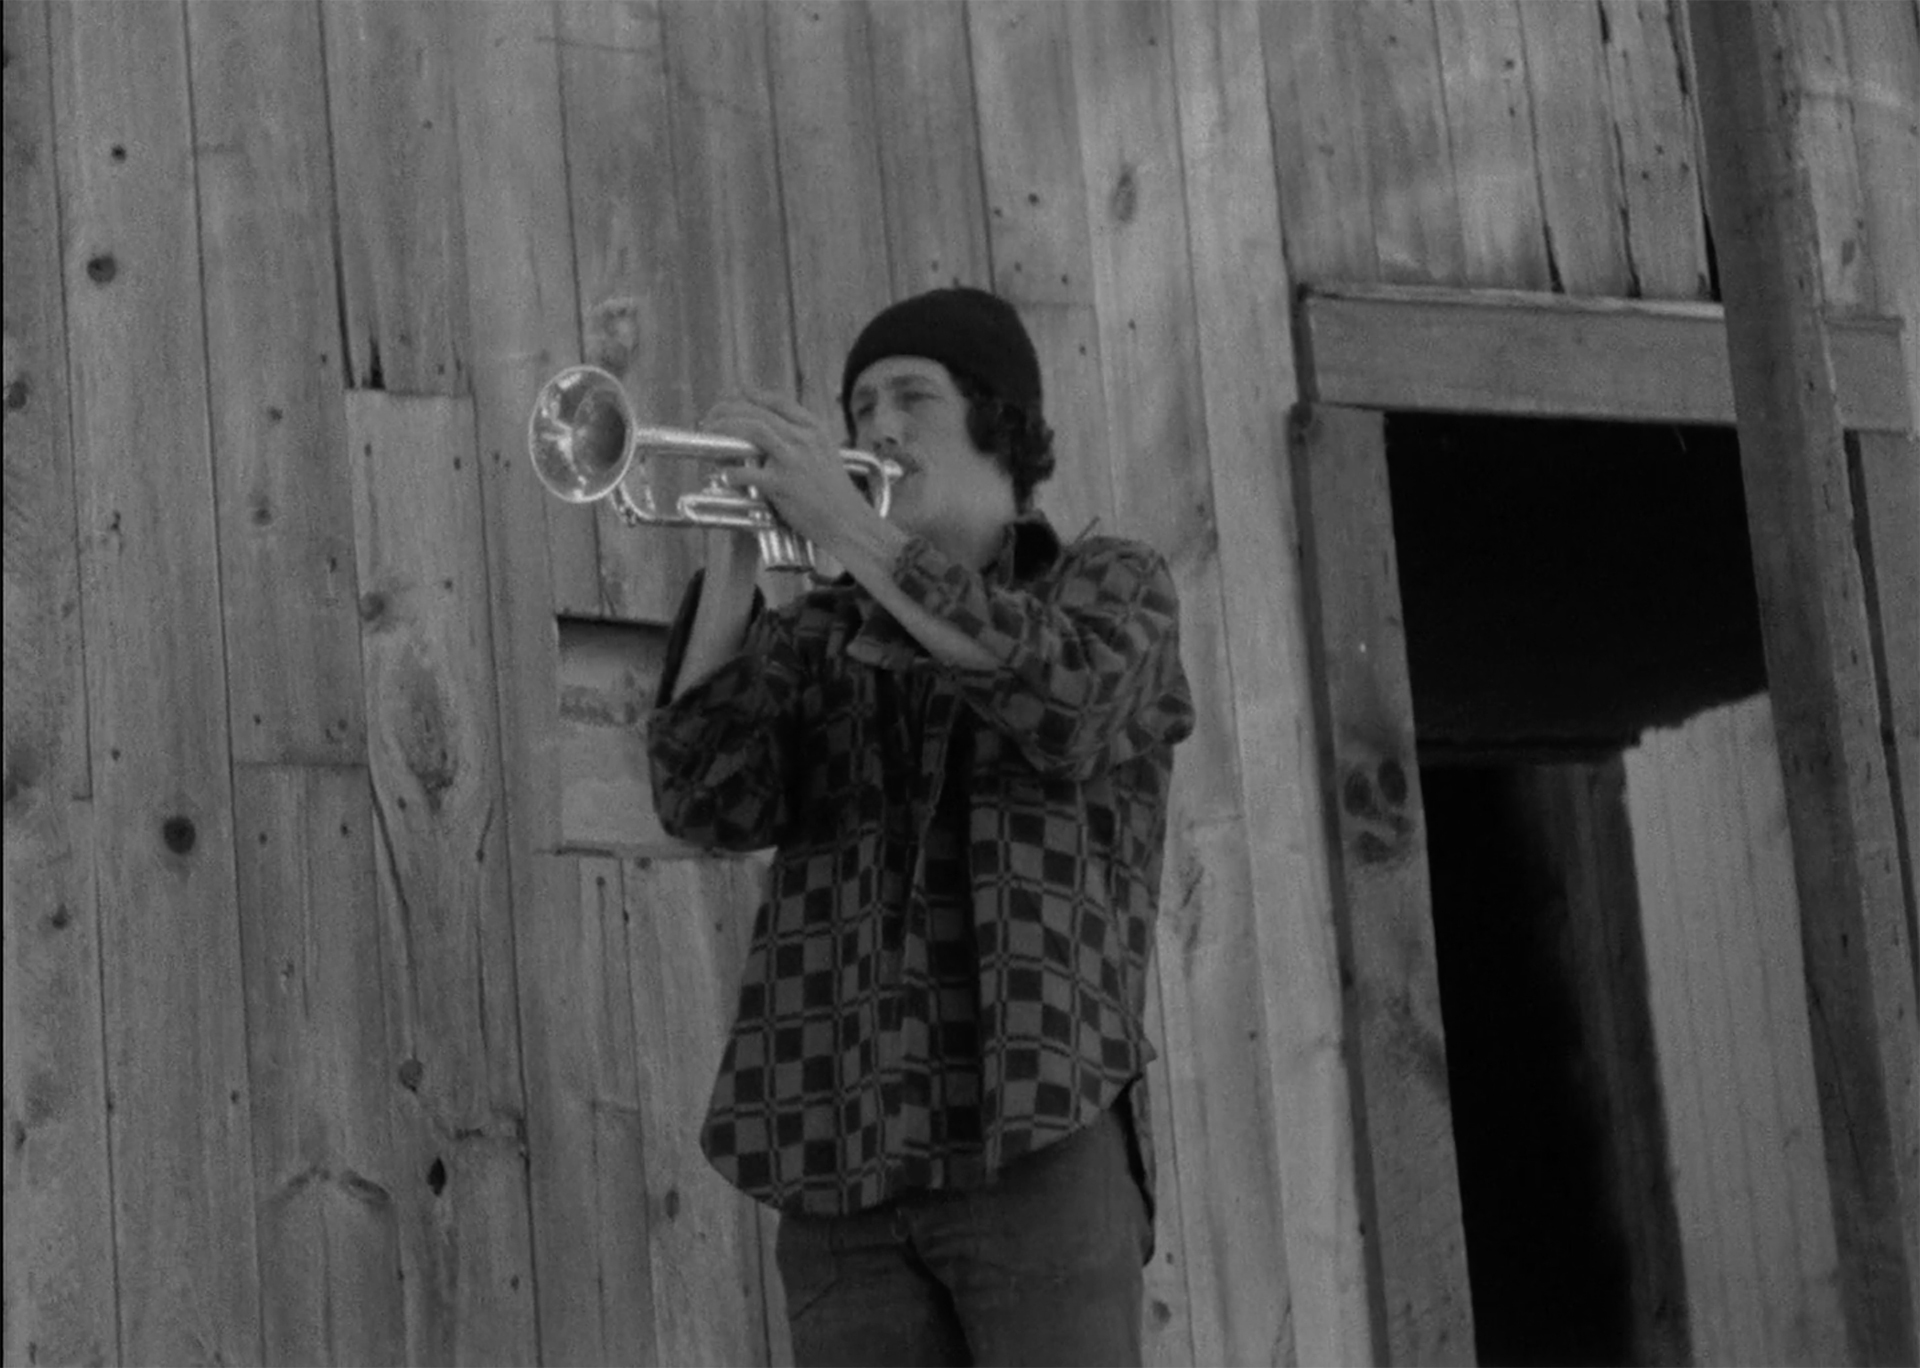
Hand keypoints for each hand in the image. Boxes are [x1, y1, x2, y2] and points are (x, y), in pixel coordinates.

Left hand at [701, 390, 879, 558]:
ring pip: (752, 431)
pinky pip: (747, 473)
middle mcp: (804, 439)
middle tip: (710, 419)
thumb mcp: (824, 455)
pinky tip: (722, 476)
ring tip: (708, 435)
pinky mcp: (782, 485)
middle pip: (758, 414)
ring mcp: (793, 461)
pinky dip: (730, 473)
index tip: (733, 396)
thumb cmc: (834, 493)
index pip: (778, 402)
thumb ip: (801, 439)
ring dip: (724, 429)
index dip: (751, 395)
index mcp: (814, 430)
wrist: (848, 521)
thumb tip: (765, 433)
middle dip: (727, 412)